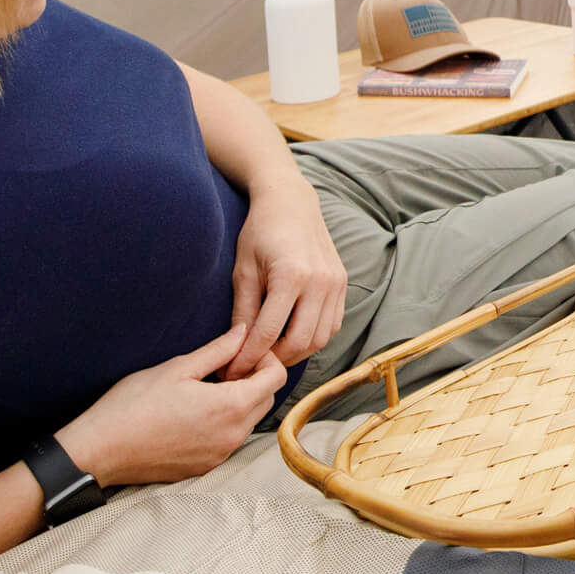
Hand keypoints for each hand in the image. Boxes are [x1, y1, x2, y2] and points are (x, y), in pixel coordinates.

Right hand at [56, 326, 286, 488]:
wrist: (98, 451)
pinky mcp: (204, 467)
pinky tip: (195, 411)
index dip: (265, 358)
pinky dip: (224, 422)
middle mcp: (233, 435)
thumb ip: (218, 349)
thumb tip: (244, 331)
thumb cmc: (133, 405)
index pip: (277, 378)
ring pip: (249, 420)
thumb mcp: (178, 368)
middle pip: (266, 399)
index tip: (240, 352)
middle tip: (225, 366)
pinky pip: (229, 438)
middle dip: (255, 378)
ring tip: (208, 387)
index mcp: (231, 407)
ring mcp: (219, 455)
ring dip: (240, 401)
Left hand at [227, 178, 346, 379]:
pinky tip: (292, 335)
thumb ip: (243, 312)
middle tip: (251, 365)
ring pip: (320, 339)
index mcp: (291, 275)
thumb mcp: (243, 270)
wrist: (291, 202)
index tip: (231, 371)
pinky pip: (333, 325)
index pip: (268, 333)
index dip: (247, 358)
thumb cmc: (261, 232)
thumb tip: (238, 350)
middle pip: (299, 343)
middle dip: (272, 360)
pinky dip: (314, 338)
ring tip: (271, 352)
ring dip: (295, 352)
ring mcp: (336, 283)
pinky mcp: (343, 283)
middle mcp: (320, 281)